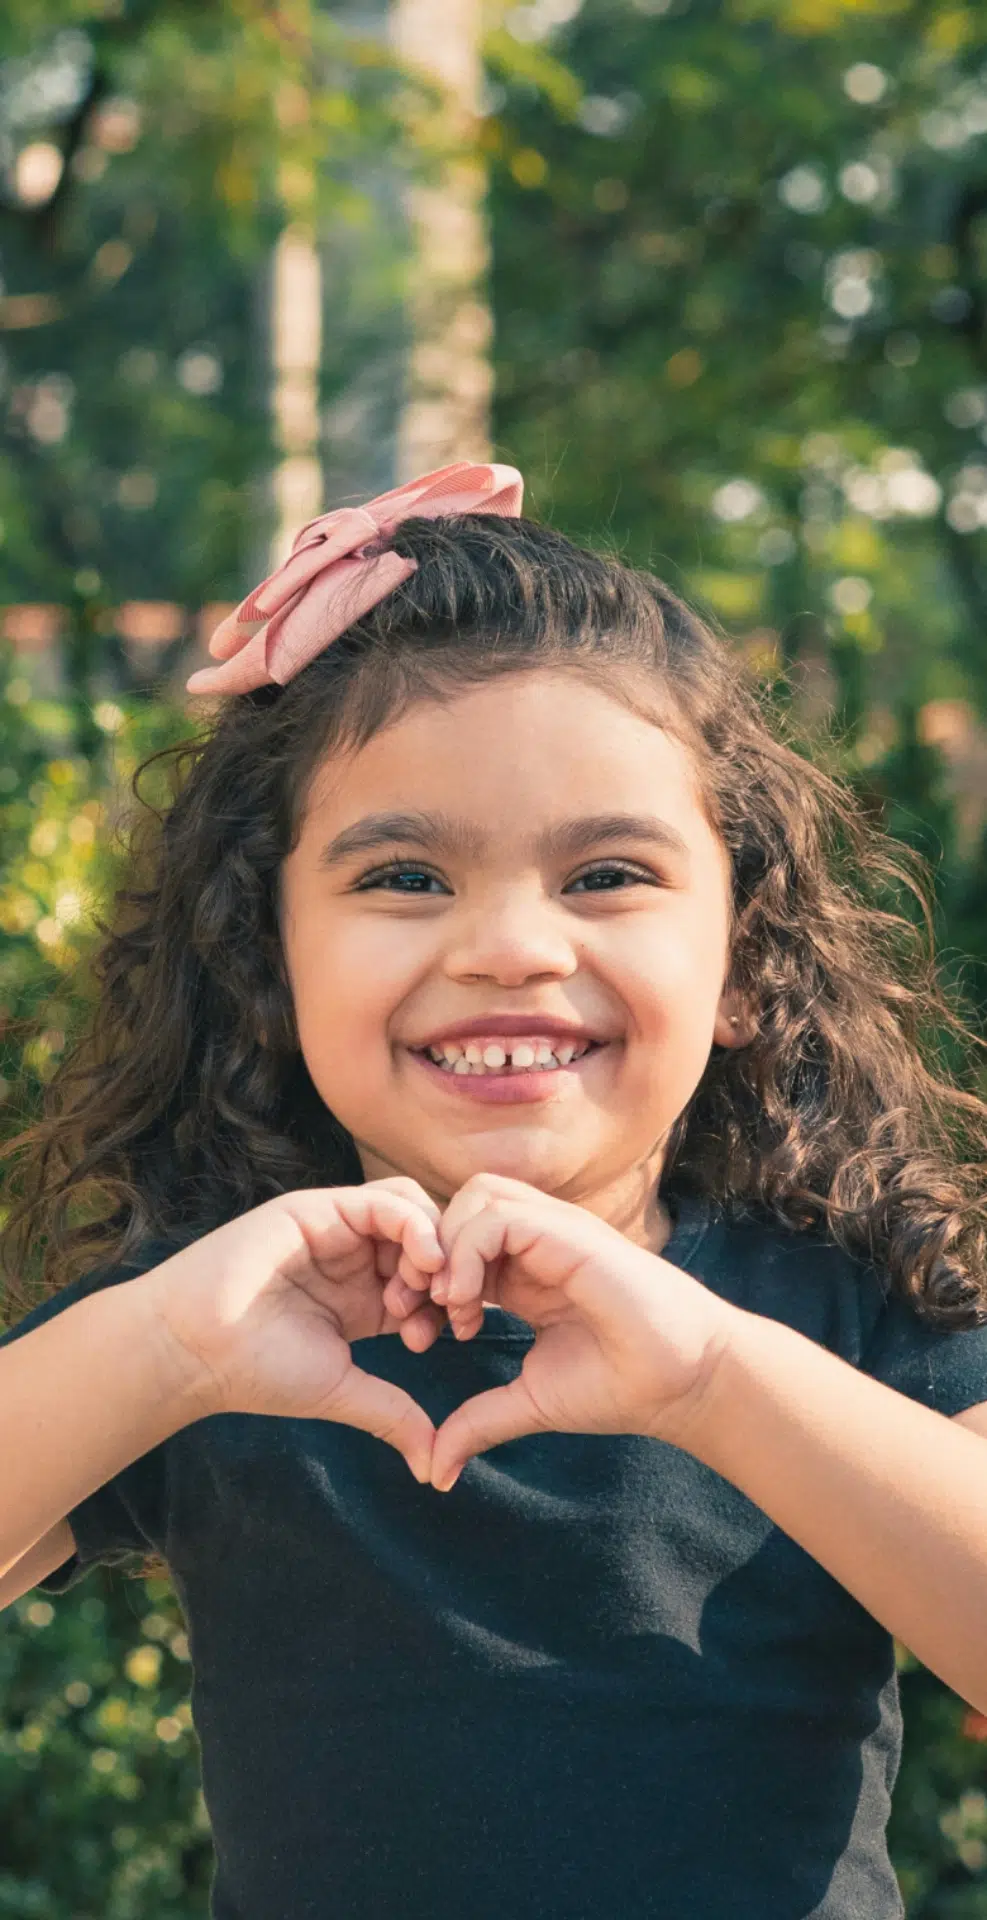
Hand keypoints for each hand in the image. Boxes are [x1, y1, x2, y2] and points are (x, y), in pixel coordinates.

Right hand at [141, 1177, 447, 1480]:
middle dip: (452, 1272)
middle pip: (430, 1239)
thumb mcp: (340, 1390)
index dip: (453, 1303)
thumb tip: (435, 1469)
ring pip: (414, 1211)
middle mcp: (354, 1258)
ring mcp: (337, 1229)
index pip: (432, 1281)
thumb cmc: (254, 1372)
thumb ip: (392, 1414)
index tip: (453, 1338)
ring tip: (432, 1288)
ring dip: (437, 1245)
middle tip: (448, 1311)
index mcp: (364, 1297)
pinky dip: (415, 1225)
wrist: (193, 1349)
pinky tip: (423, 1261)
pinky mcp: (318, 1209)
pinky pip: (384, 1201)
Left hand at [382, 1173, 738, 1489]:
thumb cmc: (620, 1387)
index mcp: (525, 1274)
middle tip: (416, 1312)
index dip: (424, 1281)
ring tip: (447, 1307)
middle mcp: (538, 1244)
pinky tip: (469, 1305)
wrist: (684, 1383)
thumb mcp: (531, 1402)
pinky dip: (467, 1252)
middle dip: (424, 1252)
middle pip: (458, 1206)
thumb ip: (480, 1422)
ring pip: (476, 1196)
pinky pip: (498, 1217)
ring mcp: (556, 1232)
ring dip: (446, 1247)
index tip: (416, 1334)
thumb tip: (435, 1470)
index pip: (455, 1245)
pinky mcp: (570, 1233)